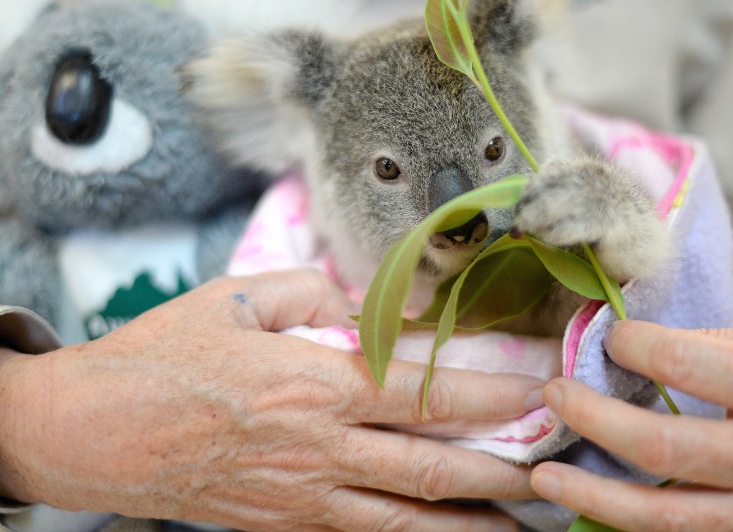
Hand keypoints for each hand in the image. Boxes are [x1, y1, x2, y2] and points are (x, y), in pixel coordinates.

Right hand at [0, 269, 541, 531]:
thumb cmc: (165, 355)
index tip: (544, 390)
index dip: (495, 395)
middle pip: (435, 469)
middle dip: (509, 470)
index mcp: (313, 382)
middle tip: (565, 463)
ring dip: (478, 526)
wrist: (95, 433)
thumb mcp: (237, 298)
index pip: (427, 393)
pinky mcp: (286, 525)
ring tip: (532, 522)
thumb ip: (314, 297)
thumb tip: (369, 309)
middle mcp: (320, 448)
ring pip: (410, 524)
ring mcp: (305, 497)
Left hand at [530, 320, 732, 531]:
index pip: (683, 363)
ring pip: (666, 515)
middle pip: (661, 446)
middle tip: (554, 392)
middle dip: (593, 417)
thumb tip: (638, 344)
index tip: (611, 337)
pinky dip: (637, 528)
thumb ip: (719, 345)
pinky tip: (597, 510)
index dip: (632, 345)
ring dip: (595, 495)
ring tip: (545, 476)